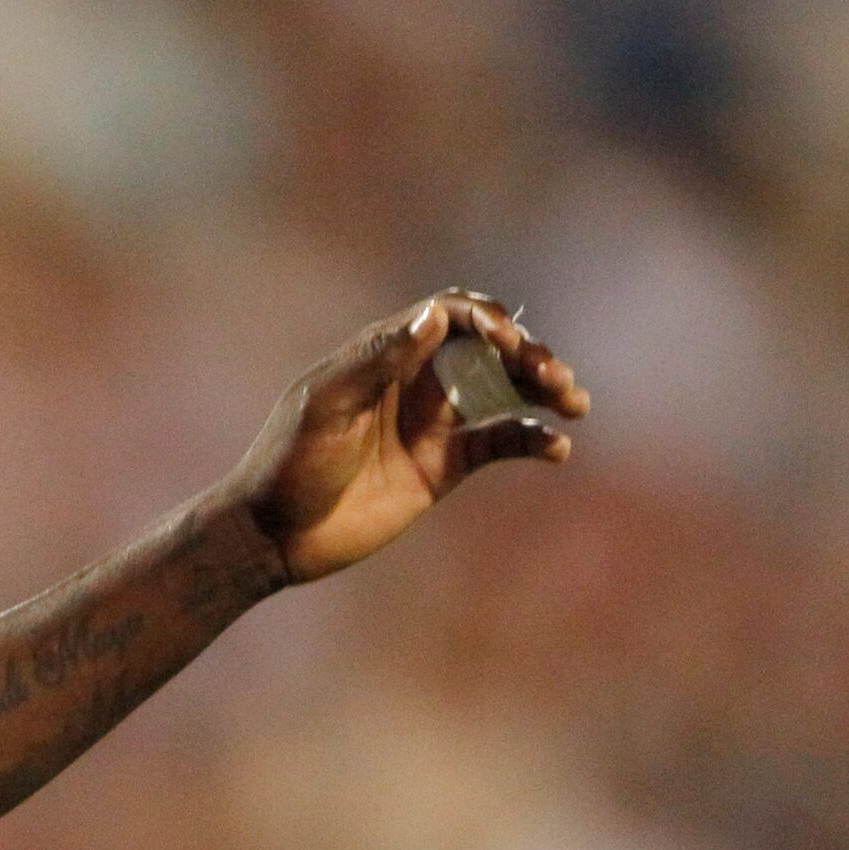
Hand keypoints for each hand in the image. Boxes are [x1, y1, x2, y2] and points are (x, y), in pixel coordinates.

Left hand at [230, 289, 590, 583]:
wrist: (275, 534)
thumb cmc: (288, 462)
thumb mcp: (326, 405)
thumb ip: (378, 359)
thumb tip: (434, 315)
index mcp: (383, 355)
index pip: (449, 315)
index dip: (485, 319)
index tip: (507, 342)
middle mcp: (412, 381)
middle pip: (487, 349)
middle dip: (527, 353)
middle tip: (553, 376)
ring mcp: (430, 423)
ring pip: (503, 391)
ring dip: (543, 389)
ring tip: (573, 402)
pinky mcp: (442, 466)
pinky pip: (499, 443)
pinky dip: (532, 439)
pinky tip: (555, 447)